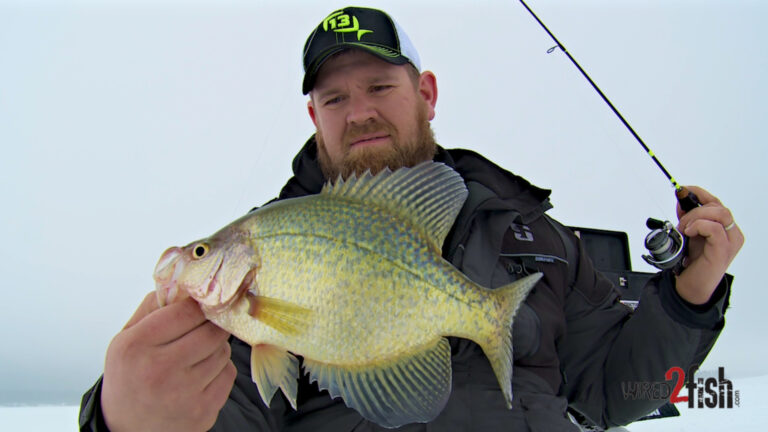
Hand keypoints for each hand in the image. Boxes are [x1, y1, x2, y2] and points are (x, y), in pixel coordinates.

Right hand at [101, 292, 236, 431]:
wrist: (127, 428)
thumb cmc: (129, 376)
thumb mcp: (126, 339)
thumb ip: (152, 307)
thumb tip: (185, 284)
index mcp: (136, 346)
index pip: (187, 311)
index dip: (200, 304)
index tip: (202, 304)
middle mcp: (159, 370)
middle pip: (211, 330)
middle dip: (212, 324)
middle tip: (205, 325)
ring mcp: (184, 394)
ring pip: (223, 351)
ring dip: (215, 347)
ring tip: (197, 354)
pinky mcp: (203, 411)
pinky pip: (228, 374)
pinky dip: (220, 370)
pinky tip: (201, 374)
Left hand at [675, 186, 743, 304]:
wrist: (691, 285)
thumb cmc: (692, 262)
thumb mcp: (689, 234)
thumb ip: (688, 218)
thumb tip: (681, 201)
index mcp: (725, 228)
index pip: (716, 203)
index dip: (699, 194)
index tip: (683, 191)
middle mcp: (732, 234)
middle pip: (718, 206)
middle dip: (694, 210)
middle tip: (680, 223)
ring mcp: (730, 242)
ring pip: (720, 213)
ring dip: (696, 217)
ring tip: (685, 230)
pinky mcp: (723, 250)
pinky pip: (715, 228)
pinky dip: (699, 226)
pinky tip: (689, 233)